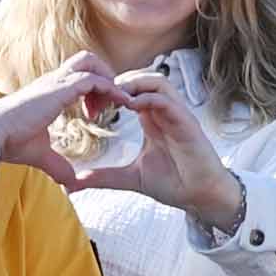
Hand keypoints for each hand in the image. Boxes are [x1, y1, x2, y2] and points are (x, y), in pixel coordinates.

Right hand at [0, 54, 123, 187]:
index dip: (93, 90)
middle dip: (103, 75)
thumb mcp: (41, 154)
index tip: (97, 113)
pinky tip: (120, 102)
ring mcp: (56, 81)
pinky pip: (93, 80)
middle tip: (108, 104)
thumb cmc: (10, 142)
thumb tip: (70, 182)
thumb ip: (58, 165)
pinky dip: (111, 88)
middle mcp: (53, 81)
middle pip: (86, 60)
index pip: (77, 76)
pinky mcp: (60, 88)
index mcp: (48, 91)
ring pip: (91, 62)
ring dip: (108, 78)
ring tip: (115, 102)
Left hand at [62, 64, 248, 228]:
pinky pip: (167, 100)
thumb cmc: (173, 183)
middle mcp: (164, 111)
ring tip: (114, 97)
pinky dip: (149, 98)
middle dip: (117, 82)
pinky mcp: (187, 123)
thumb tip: (74, 183)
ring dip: (134, 84)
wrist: (201, 197)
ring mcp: (177, 114)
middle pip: (140, 78)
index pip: (129, 90)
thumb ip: (104, 176)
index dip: (108, 91)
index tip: (89, 105)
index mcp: (151, 118)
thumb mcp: (130, 177)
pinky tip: (132, 107)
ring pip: (156, 81)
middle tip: (97, 98)